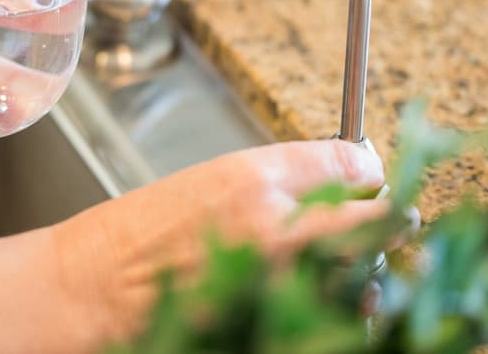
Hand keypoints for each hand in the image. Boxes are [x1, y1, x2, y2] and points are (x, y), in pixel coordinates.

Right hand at [50, 138, 399, 340]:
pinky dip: (339, 311)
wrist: (91, 290)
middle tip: (396, 224)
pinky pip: (333, 319)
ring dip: (365, 271)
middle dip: (386, 222)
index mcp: (252, 180)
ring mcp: (278, 285)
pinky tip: (322, 303)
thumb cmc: (135, 235)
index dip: (366, 172)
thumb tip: (334, 178)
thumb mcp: (205, 182)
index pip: (346, 165)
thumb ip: (272, 180)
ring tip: (352, 271)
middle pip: (375, 221)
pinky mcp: (271, 322)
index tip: (374, 181)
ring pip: (364, 277)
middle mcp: (275, 230)